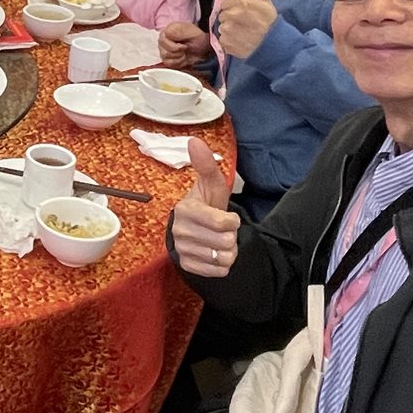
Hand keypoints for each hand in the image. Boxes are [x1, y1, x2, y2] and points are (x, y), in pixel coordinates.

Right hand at [157, 20, 211, 68]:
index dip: (176, 46)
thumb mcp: (192, 32)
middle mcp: (163, 40)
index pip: (163, 41)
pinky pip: (168, 64)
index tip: (185, 45)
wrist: (203, 48)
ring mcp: (163, 50)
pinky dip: (178, 62)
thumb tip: (167, 33)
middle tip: (186, 49)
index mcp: (167, 31)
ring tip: (185, 53)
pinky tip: (183, 58)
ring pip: (166, 58)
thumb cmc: (197, 38)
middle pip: (164, 52)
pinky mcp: (166, 58)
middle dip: (178, 53)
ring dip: (179, 58)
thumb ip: (179, 31)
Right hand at [170, 139, 238, 276]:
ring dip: (228, 251)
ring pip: (224, 258)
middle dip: (231, 237)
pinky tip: (214, 253)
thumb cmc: (205, 205)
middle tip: (221, 230)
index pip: (221, 223)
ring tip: (218, 241)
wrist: (190, 231)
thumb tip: (194, 140)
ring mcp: (183, 251)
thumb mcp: (210, 186)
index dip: (232, 221)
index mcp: (186, 210)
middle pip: (226, 242)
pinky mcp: (187, 267)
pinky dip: (222, 264)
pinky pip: (219, 271)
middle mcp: (180, 232)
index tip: (227, 217)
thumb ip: (206, 165)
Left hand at [216, 0, 277, 59]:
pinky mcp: (229, 45)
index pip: (225, 4)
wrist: (275, 46)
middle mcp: (234, 17)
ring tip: (243, 34)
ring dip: (229, 31)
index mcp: (243, 4)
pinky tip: (240, 42)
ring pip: (221, 28)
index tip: (241, 13)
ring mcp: (230, 32)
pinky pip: (222, 41)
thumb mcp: (266, 2)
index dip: (232, 8)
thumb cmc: (270, 23)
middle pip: (222, 16)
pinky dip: (229, 43)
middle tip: (243, 24)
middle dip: (230, 19)